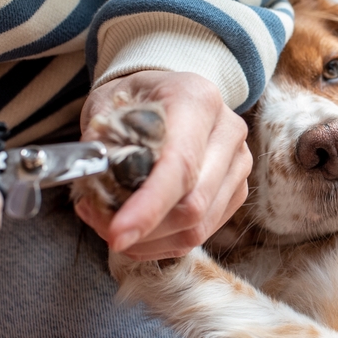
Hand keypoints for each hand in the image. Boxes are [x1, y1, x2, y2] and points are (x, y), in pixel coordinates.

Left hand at [75, 71, 250, 259]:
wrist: (164, 95)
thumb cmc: (134, 100)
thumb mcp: (106, 108)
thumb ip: (103, 150)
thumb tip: (100, 195)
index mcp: (197, 100)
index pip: (180, 164)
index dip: (149, 206)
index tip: (118, 233)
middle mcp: (227, 131)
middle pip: (194, 204)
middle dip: (143, 229)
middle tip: (101, 224)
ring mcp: (238, 164)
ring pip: (198, 227)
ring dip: (149, 240)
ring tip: (111, 224)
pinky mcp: (235, 191)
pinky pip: (199, 234)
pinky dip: (161, 241)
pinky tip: (137, 228)